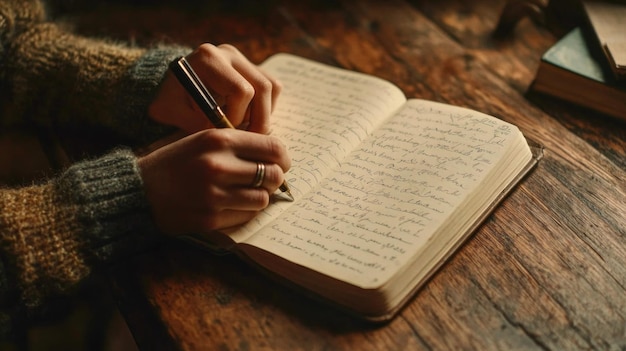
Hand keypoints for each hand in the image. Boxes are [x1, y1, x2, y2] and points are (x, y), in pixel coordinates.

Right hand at [137, 128, 290, 234]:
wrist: (138, 189)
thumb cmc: (175, 162)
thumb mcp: (203, 140)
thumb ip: (237, 143)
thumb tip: (276, 153)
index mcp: (218, 139)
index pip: (272, 147)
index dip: (283, 157)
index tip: (280, 162)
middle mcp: (218, 165)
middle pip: (273, 175)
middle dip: (276, 178)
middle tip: (268, 180)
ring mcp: (214, 194)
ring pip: (263, 198)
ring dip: (261, 196)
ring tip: (248, 192)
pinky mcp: (210, 218)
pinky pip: (245, 216)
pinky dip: (245, 211)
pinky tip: (232, 204)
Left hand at [148, 44, 280, 133]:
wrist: (170, 87)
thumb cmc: (169, 101)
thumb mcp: (171, 113)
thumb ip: (197, 124)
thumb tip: (228, 136)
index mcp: (208, 59)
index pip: (241, 90)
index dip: (237, 117)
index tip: (222, 131)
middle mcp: (229, 54)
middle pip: (263, 87)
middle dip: (259, 120)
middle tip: (246, 140)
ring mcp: (243, 59)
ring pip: (272, 88)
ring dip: (264, 113)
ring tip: (245, 128)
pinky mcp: (252, 68)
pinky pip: (273, 88)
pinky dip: (266, 108)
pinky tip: (247, 118)